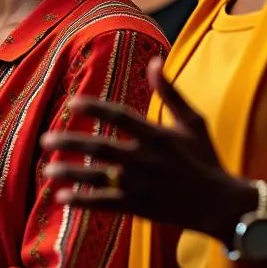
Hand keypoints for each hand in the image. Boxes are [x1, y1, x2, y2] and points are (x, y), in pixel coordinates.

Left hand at [42, 57, 253, 238]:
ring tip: (47, 168)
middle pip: (101, 148)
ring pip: (99, 177)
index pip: (121, 117)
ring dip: (71, 173)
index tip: (73, 103)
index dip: (96, 108)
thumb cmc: (205, 157)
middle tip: (45, 138)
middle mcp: (146, 159)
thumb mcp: (193, 121)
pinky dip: (83, 201)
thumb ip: (170, 92)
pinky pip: (105, 203)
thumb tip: (154, 61)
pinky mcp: (139, 207)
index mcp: (158, 136)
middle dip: (71, 142)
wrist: (221, 203)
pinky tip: (61, 197)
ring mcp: (141, 185)